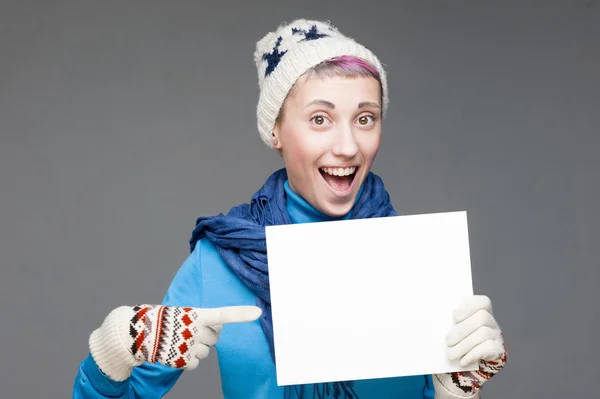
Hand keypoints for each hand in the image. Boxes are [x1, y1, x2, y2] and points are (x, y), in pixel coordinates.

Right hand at [89, 304, 260, 380]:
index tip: (258, 312)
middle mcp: (195, 330)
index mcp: (196, 314)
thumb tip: (219, 329)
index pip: (223, 314)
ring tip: (179, 341)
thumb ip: (202, 320)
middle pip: (216, 338)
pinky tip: (175, 352)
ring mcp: (189, 346)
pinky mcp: (182, 361)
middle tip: (190, 331)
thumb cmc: (161, 321)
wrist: (135, 333)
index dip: (241, 314)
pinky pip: (195, 364)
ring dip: (196, 349)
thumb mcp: (182, 313)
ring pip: (206, 353)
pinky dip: (187, 361)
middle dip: (207, 336)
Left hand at [433, 295, 506, 397]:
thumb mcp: (447, 330)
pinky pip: (489, 348)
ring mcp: (496, 336)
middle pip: (482, 317)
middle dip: (462, 330)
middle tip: (447, 341)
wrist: (461, 370)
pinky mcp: (498, 352)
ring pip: (484, 333)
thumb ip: (445, 322)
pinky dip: (473, 354)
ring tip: (450, 354)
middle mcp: (491, 323)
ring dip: (464, 345)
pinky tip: (462, 361)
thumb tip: (429, 315)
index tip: (454, 316)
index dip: (469, 307)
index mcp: (479, 312)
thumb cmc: (452, 344)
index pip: (482, 302)